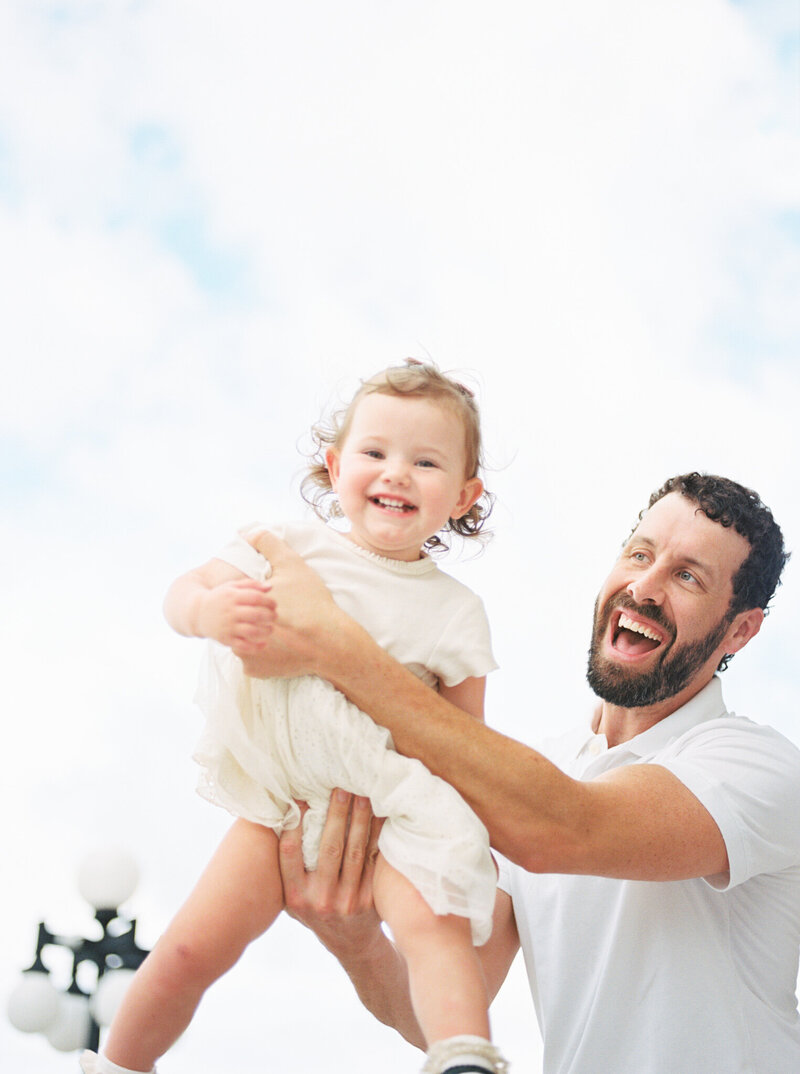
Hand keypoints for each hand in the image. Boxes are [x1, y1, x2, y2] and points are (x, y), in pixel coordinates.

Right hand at [196, 578, 274, 654]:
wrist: (197, 612)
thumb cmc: (220, 598)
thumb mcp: (232, 586)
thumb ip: (251, 585)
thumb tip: (270, 587)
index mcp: (232, 596)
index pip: (256, 598)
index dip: (269, 601)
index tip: (274, 605)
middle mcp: (230, 612)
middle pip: (256, 614)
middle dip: (270, 616)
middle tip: (274, 617)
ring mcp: (227, 627)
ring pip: (252, 631)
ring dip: (266, 631)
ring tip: (270, 629)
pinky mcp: (225, 639)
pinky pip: (243, 646)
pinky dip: (256, 647)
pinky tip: (264, 643)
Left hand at [239, 530, 342, 677]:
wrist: (331, 643)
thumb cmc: (311, 604)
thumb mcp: (292, 566)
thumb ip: (269, 543)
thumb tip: (250, 532)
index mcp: (243, 607)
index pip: (237, 600)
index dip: (252, 597)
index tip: (273, 599)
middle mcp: (237, 632)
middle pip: (240, 621)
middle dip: (253, 617)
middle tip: (280, 615)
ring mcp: (244, 655)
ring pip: (245, 641)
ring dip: (258, 636)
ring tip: (281, 630)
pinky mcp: (255, 672)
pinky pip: (255, 661)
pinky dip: (265, 655)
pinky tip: (281, 646)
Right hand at [279, 791, 383, 958]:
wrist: (352, 944)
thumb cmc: (316, 910)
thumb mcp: (293, 897)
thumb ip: (287, 868)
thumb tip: (277, 818)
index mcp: (295, 897)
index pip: (290, 854)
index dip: (294, 825)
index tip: (300, 798)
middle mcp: (320, 900)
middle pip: (329, 848)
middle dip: (336, 815)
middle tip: (340, 787)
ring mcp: (347, 901)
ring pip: (355, 851)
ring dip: (359, 819)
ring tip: (362, 793)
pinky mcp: (370, 899)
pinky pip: (375, 860)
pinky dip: (378, 835)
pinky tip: (381, 815)